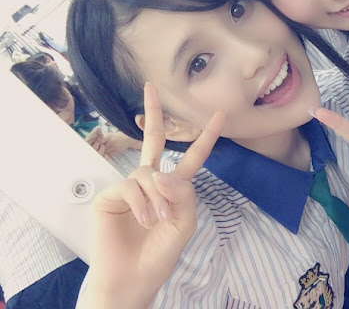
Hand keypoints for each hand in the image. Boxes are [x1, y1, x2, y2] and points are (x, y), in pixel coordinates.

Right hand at [82, 83, 224, 305]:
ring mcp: (130, 187)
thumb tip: (161, 173)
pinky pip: (131, 186)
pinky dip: (142, 203)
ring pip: (149, 173)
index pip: (192, 156)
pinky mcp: (110, 196)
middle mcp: (151, 181)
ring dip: (158, 197)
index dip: (206, 136)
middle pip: (154, 140)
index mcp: (173, 187)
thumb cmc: (160, 253)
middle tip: (150, 88)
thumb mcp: (185, 221)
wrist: (133, 278)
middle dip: (154, 114)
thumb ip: (182, 193)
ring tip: (157, 221)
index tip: (220, 115)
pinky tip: (143, 221)